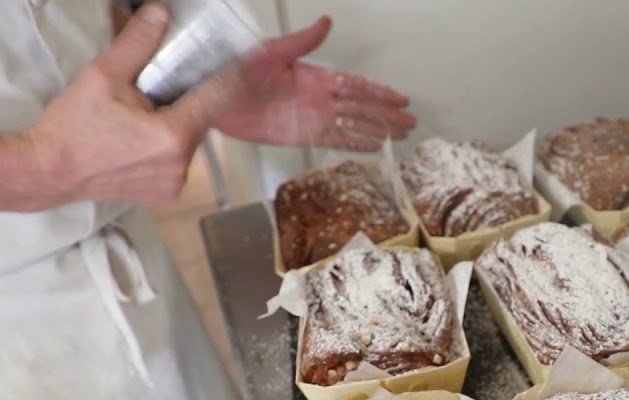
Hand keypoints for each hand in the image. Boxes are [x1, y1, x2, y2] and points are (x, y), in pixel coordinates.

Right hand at [26, 3, 235, 204]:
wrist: (47, 171)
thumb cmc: (73, 128)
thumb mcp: (104, 75)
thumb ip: (138, 43)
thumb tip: (159, 14)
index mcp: (172, 137)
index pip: (215, 98)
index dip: (226, 76)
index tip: (237, 61)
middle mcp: (181, 165)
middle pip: (202, 120)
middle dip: (189, 99)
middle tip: (165, 85)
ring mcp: (174, 183)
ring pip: (190, 141)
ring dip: (179, 122)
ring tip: (148, 111)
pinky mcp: (165, 193)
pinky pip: (178, 160)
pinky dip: (168, 145)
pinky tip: (144, 135)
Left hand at [211, 17, 415, 151]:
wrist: (216, 97)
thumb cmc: (238, 70)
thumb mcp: (271, 51)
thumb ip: (302, 42)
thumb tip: (326, 22)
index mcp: (317, 77)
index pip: (357, 86)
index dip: (381, 93)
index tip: (402, 99)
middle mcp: (320, 99)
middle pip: (362, 108)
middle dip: (387, 115)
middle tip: (411, 122)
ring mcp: (313, 118)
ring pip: (354, 125)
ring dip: (378, 131)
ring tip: (400, 136)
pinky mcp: (302, 136)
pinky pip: (335, 140)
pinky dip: (355, 145)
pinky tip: (373, 149)